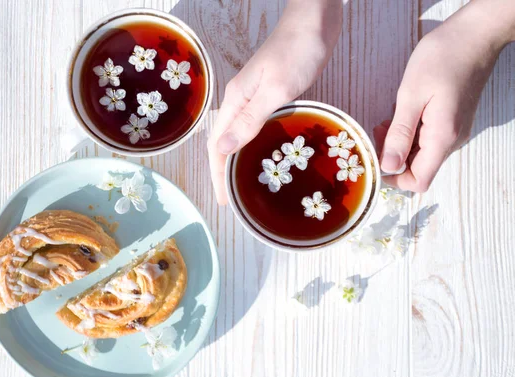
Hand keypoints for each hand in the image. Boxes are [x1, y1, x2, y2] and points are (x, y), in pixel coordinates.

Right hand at [207, 0, 341, 203]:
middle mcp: (240, 100)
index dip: (218, 175)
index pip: (217, 145)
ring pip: (240, 135)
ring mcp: (254, 97)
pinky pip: (256, 127)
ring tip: (245, 186)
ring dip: (239, 160)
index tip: (224, 201)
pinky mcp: (271, 94)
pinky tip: (266, 155)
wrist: (315, 19)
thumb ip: (250, 119)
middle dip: (224, 173)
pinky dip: (256, 145)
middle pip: (224, 142)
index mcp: (236, 100)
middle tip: (234, 200)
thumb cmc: (297, 50)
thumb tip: (222, 149)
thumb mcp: (275, 88)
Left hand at [376, 0, 514, 191]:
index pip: (418, 180)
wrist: (474, 35)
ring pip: (421, 153)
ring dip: (400, 142)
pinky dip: (410, 132)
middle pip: (418, 168)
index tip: (375, 158)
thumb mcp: (411, 95)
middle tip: (377, 130)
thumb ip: (399, 134)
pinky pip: (427, 138)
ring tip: (387, 119)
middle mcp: (452, 140)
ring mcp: (454, 131)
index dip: (394, 178)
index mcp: (442, 137)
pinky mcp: (452, 121)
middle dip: (392, 156)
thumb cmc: (443, 58)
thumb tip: (388, 165)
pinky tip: (402, 113)